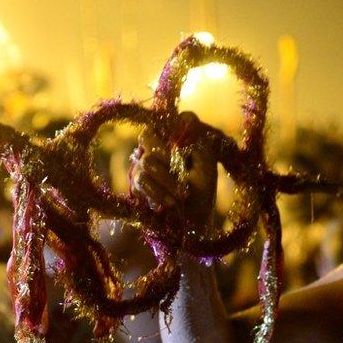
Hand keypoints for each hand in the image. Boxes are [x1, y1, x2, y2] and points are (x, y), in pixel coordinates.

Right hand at [129, 112, 217, 230]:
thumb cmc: (202, 194)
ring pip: (146, 160)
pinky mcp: (136, 183)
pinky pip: (140, 179)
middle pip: (147, 135)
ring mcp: (144, 163)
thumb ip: (198, 141)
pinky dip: (157, 192)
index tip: (184, 147)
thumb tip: (185, 116)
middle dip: (165, 155)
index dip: (172, 129)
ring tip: (180, 196)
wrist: (190, 225)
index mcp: (177, 139)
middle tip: (181, 171)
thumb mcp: (207, 166)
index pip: (167, 120)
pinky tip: (168, 203)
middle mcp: (158, 147)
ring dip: (167, 181)